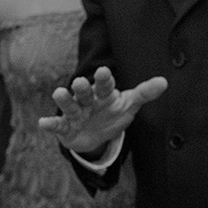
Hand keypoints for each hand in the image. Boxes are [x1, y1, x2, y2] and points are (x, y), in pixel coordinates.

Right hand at [38, 67, 167, 155]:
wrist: (95, 135)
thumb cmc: (112, 114)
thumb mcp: (129, 105)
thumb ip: (145, 93)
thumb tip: (164, 82)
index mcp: (104, 94)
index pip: (105, 85)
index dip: (104, 79)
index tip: (103, 72)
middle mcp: (87, 100)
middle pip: (85, 93)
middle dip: (82, 88)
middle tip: (80, 82)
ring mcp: (75, 113)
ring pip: (69, 105)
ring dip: (64, 100)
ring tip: (59, 93)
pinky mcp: (65, 126)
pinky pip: (57, 125)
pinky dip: (50, 124)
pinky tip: (42, 123)